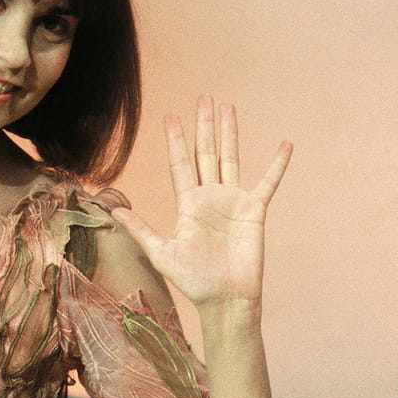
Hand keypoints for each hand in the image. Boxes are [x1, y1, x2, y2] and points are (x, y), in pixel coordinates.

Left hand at [111, 95, 290, 310]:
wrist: (224, 299)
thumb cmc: (192, 281)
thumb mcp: (161, 252)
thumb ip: (140, 229)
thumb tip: (114, 210)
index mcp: (187, 204)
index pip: (180, 164)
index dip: (175, 141)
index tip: (169, 117)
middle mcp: (210, 197)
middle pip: (205, 153)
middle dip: (203, 126)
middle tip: (203, 98)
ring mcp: (233, 201)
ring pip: (231, 158)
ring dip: (230, 134)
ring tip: (228, 107)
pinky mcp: (254, 211)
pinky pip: (267, 183)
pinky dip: (276, 165)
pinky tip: (284, 145)